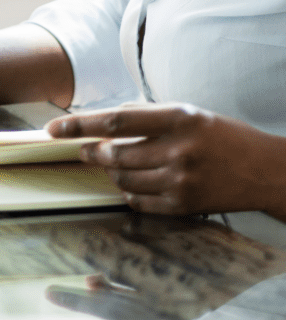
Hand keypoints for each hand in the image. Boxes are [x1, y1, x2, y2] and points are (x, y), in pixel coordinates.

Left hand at [46, 103, 285, 217]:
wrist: (268, 171)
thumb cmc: (225, 137)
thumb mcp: (191, 115)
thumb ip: (149, 117)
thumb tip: (104, 122)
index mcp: (180, 119)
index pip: (116, 121)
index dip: (79, 125)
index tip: (54, 129)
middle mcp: (179, 149)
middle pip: (113, 153)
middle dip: (92, 152)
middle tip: (84, 150)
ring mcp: (181, 180)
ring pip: (121, 179)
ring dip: (110, 172)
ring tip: (115, 164)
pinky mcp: (182, 205)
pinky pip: (137, 201)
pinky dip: (128, 192)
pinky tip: (136, 183)